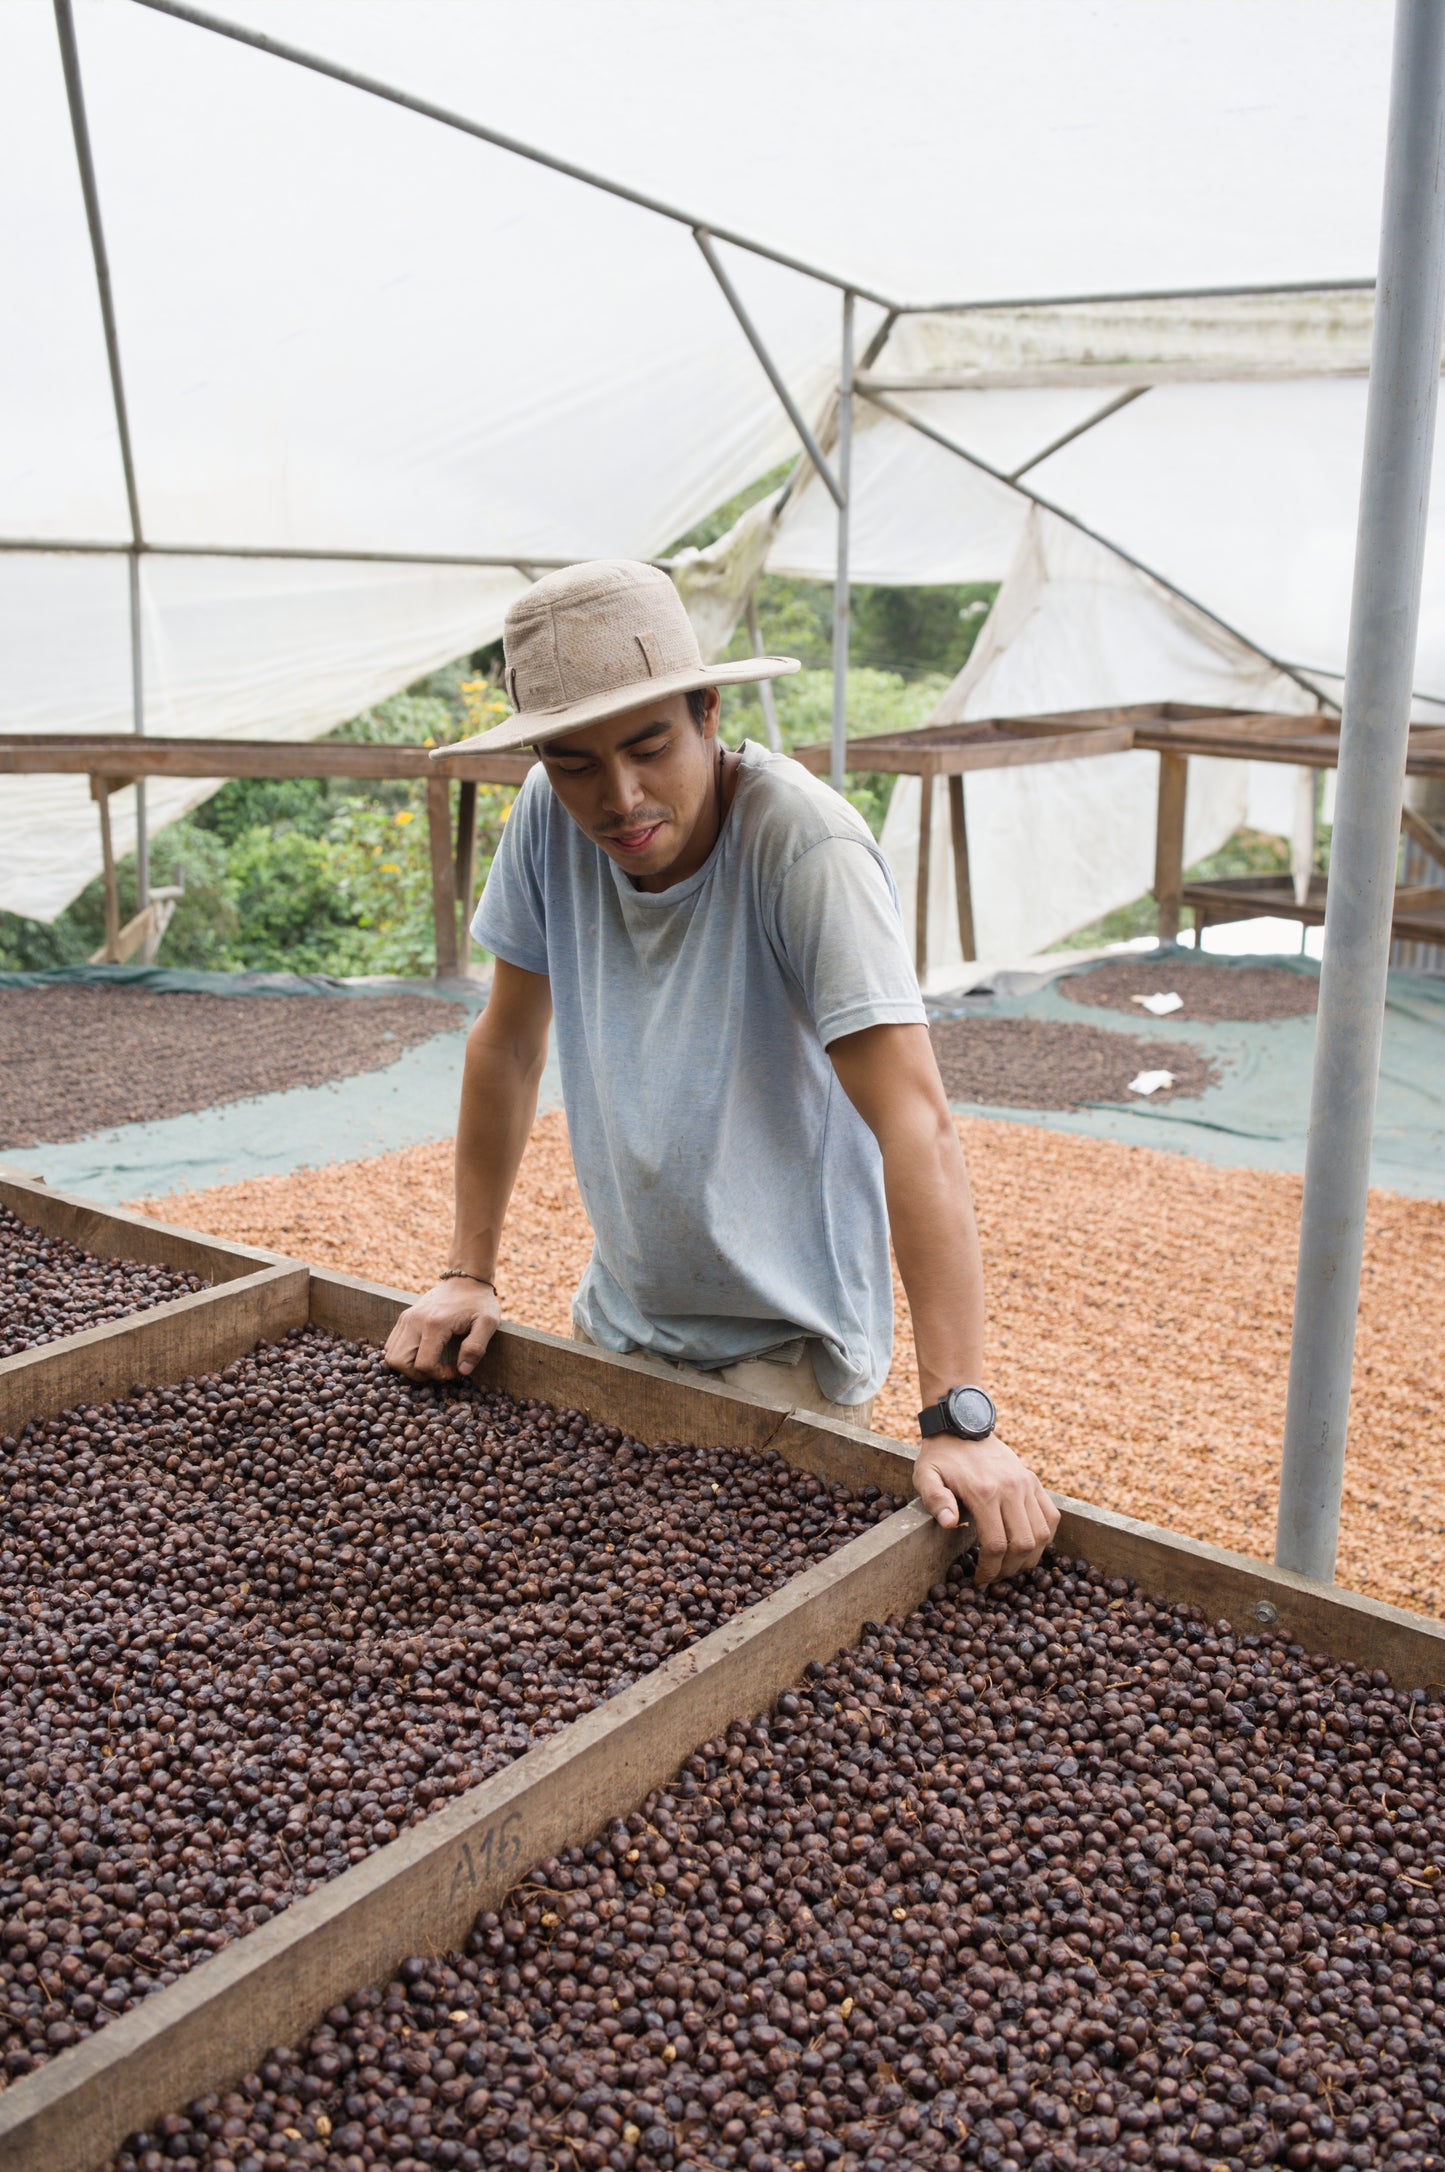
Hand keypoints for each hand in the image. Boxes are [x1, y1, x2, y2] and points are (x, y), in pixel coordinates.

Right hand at [383, 1279, 500, 1381]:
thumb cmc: (479, 1302)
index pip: (423, 1365)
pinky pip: (392, 1344)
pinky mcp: (404, 1317)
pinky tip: (423, 1353)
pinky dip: (403, 1354)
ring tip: (430, 1362)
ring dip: (407, 1366)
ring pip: (390, 1355)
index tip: (455, 1370)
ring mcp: (407, 1318)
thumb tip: (463, 1371)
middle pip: (399, 1362)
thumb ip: (476, 1348)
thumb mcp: (488, 1323)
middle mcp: (414, 1321)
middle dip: (417, 1375)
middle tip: (437, 1371)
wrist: (467, 1279)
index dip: (439, 1375)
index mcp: (435, 1324)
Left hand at [912, 1432, 1059, 1587]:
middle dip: (1010, 1569)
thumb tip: (948, 1524)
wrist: (962, 1426)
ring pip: (1042, 1534)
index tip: (980, 1579)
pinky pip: (1052, 1516)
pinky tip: (1030, 1547)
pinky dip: (1045, 1537)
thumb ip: (935, 1499)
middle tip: (996, 1578)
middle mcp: (1011, 1489)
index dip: (990, 1569)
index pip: (996, 1544)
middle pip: (1023, 1544)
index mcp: (984, 1492)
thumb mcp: (926, 1475)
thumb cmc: (940, 1457)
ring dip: (1031, 1558)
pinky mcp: (1034, 1481)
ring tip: (1012, 1567)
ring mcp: (1026, 1484)